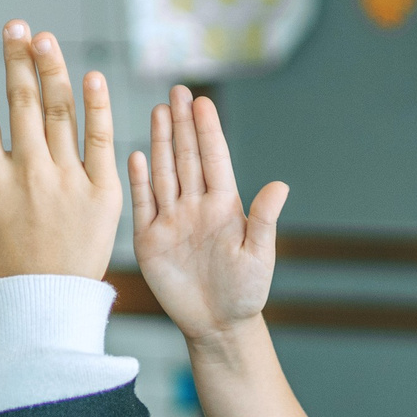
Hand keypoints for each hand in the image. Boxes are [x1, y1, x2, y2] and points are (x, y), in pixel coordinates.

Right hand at [0, 23, 118, 282]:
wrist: (50, 305)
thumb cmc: (1, 269)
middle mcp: (27, 173)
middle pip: (21, 102)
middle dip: (16, 58)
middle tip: (15, 25)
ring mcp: (67, 180)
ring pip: (59, 111)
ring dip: (51, 69)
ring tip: (44, 38)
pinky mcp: (102, 191)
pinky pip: (100, 139)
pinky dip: (96, 105)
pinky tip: (90, 75)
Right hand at [130, 87, 287, 344]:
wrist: (217, 325)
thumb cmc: (246, 293)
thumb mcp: (259, 256)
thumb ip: (264, 219)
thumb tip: (281, 184)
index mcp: (225, 207)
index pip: (215, 160)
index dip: (208, 130)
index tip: (202, 101)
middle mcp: (196, 207)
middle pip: (187, 158)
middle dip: (182, 123)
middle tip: (177, 90)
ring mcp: (171, 221)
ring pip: (164, 173)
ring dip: (160, 142)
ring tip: (158, 111)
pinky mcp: (150, 240)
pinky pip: (142, 204)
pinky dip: (138, 180)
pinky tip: (135, 155)